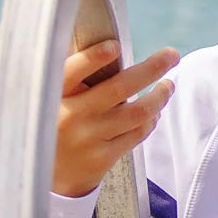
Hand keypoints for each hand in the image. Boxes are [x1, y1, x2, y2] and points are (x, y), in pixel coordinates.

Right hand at [53, 38, 178, 198]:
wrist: (45, 171)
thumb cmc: (56, 119)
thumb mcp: (54, 96)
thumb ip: (75, 75)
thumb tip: (113, 47)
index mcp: (55, 94)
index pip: (72, 72)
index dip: (93, 58)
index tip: (115, 46)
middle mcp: (71, 116)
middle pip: (119, 88)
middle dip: (151, 68)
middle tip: (171, 55)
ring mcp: (88, 139)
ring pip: (137, 112)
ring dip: (159, 96)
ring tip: (168, 85)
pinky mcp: (102, 158)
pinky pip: (136, 133)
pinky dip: (151, 120)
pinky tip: (155, 112)